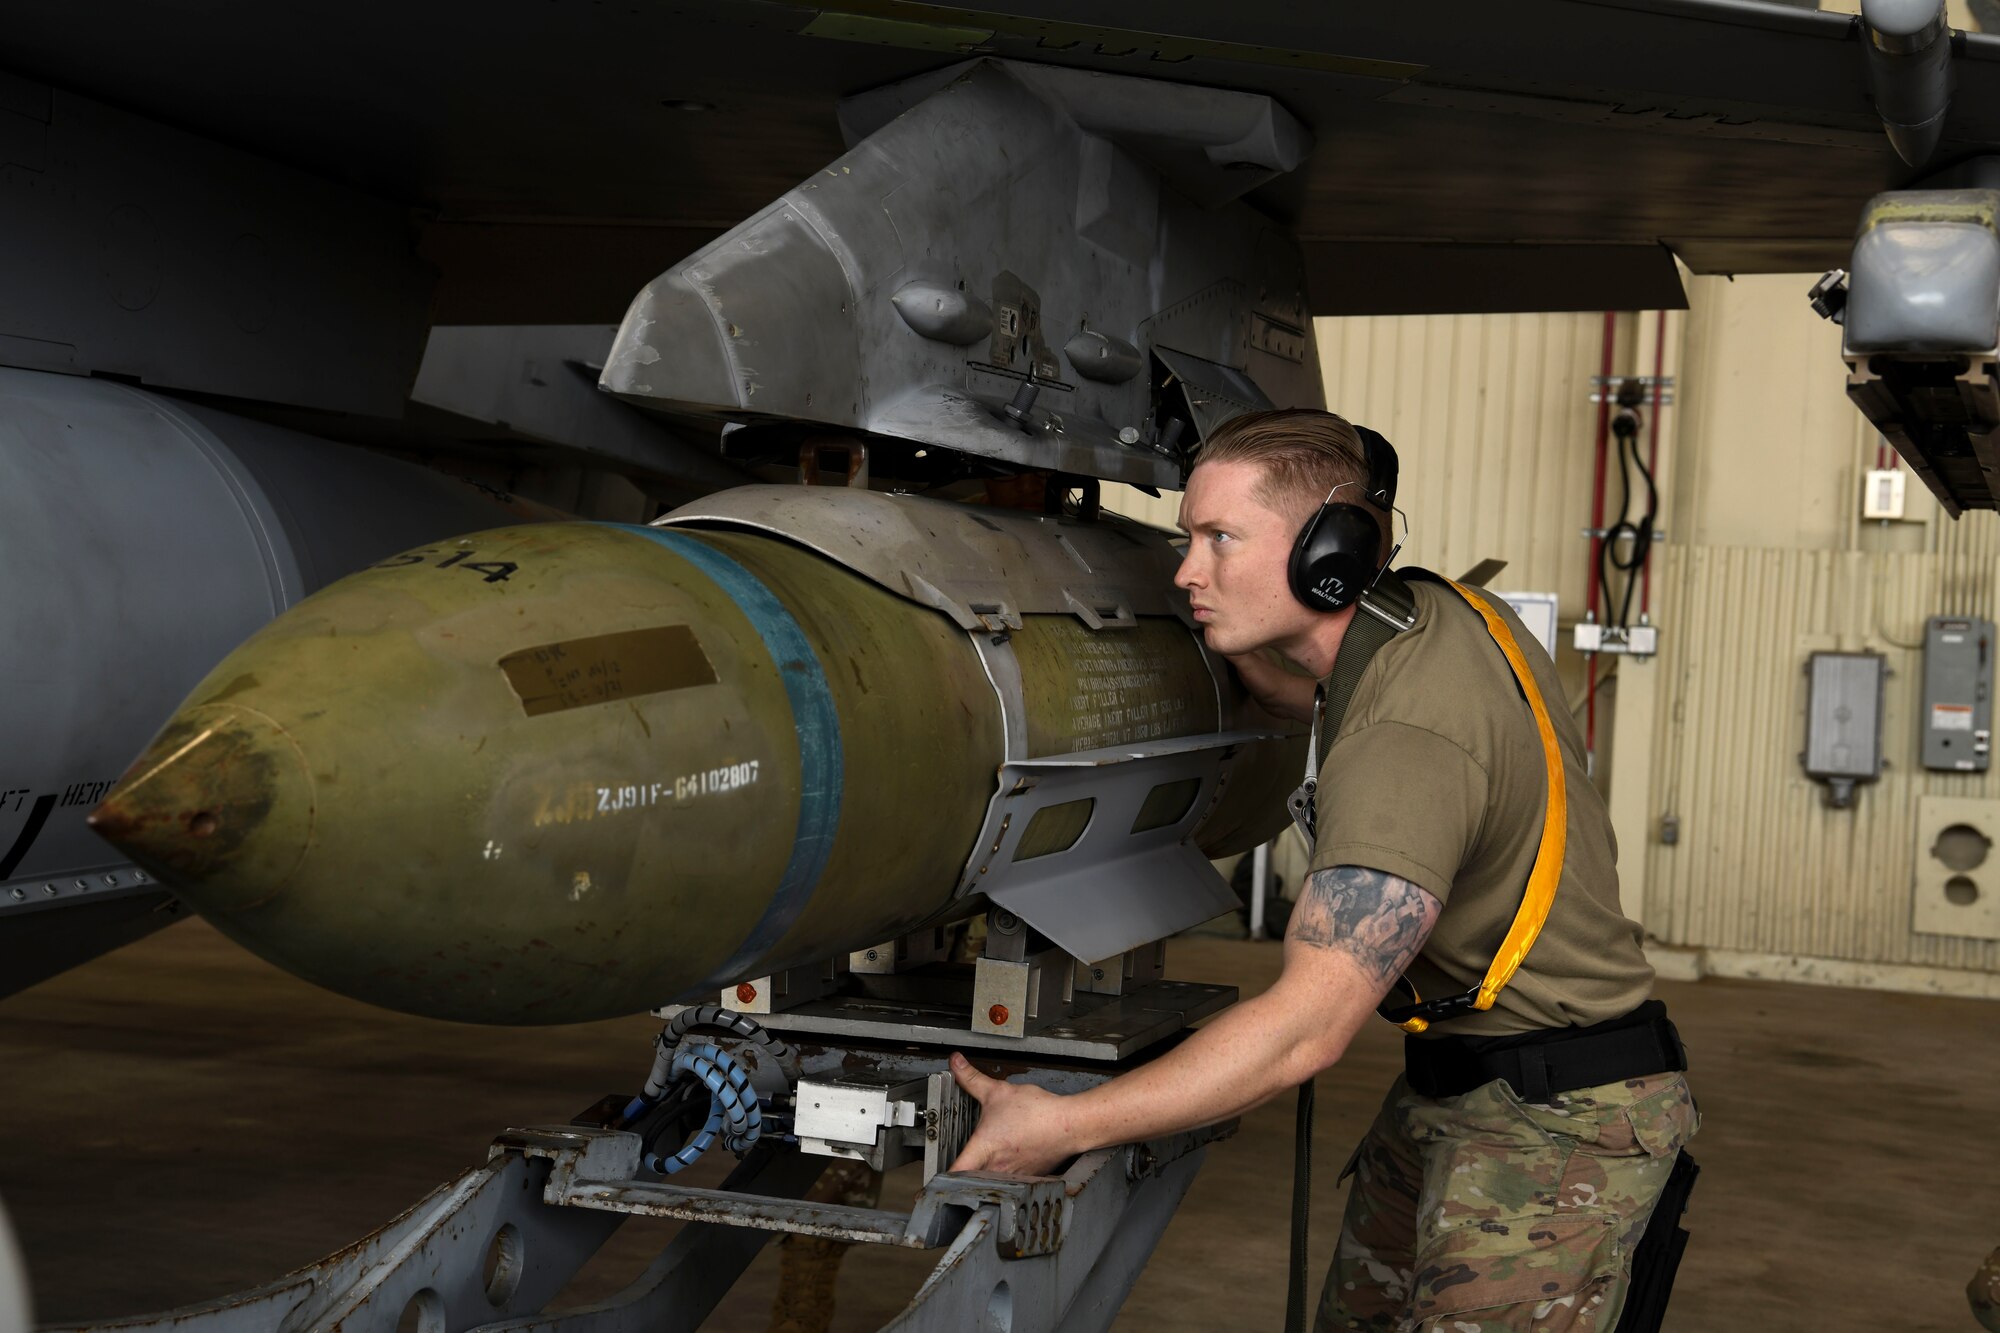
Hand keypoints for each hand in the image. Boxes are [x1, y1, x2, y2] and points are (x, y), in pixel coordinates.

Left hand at [944, 1052, 1075, 1175]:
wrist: (1069, 1125)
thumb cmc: (1038, 1113)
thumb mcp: (998, 1092)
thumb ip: (971, 1078)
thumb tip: (956, 1063)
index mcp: (983, 1149)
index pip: (952, 1175)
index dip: (935, 1183)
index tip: (925, 1188)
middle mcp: (995, 1169)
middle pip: (967, 1185)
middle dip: (959, 1179)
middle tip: (952, 1172)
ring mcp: (1011, 1178)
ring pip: (987, 1186)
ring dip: (981, 1179)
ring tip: (980, 1167)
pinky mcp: (1025, 1179)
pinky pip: (1006, 1184)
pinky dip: (1001, 1177)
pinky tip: (1006, 1163)